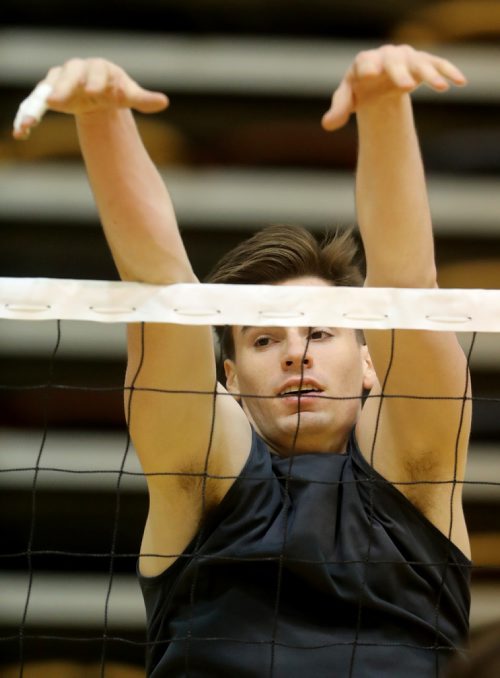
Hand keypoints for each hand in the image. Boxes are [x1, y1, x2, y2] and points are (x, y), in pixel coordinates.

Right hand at [12, 58, 168, 139]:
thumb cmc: (115, 91)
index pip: (98, 71)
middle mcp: (79, 69)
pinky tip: (26, 126)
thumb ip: (143, 99)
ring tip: (43, 108)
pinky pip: (40, 97)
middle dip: (66, 85)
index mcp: (101, 68)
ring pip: (52, 83)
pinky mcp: (51, 90)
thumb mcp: (128, 95)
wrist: (97, 93)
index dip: (96, 81)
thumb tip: (164, 102)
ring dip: (46, 95)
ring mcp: (63, 78)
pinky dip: (33, 110)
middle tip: (61, 98)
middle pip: (71, 73)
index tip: (95, 93)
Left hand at [322, 44, 466, 131]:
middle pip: (393, 62)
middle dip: (399, 72)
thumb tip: (327, 125)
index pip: (364, 62)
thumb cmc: (359, 89)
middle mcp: (386, 56)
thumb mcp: (347, 100)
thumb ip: (339, 110)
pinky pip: (437, 65)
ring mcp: (406, 58)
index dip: (366, 67)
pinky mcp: (422, 63)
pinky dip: (447, 71)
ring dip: (430, 73)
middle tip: (407, 85)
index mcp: (364, 63)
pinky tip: (459, 82)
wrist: (376, 79)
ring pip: (418, 63)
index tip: (369, 74)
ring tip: (440, 88)